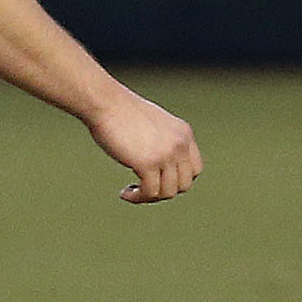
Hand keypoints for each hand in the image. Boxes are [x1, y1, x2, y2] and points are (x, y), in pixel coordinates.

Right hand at [84, 89, 201, 203]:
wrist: (106, 103)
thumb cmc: (120, 112)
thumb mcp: (152, 125)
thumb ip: (161, 142)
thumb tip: (156, 166)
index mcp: (184, 134)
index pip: (195, 169)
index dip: (178, 180)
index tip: (158, 179)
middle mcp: (180, 145)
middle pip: (184, 184)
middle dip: (164, 191)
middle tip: (143, 188)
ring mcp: (165, 155)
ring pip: (168, 192)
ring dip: (149, 197)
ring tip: (132, 192)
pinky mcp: (147, 163)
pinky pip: (149, 192)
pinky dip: (137, 198)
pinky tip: (124, 193)